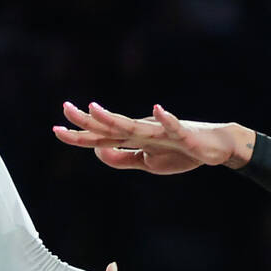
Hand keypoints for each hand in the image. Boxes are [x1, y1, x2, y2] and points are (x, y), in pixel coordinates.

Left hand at [53, 103, 252, 172]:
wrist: (214, 146)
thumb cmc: (181, 152)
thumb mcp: (146, 162)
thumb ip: (121, 158)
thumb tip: (96, 152)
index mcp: (134, 139)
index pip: (102, 137)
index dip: (80, 136)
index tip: (56, 129)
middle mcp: (143, 131)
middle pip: (111, 127)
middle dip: (88, 121)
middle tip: (64, 108)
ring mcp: (162, 131)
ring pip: (134, 125)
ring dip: (114, 118)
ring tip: (95, 109)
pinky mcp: (183, 134)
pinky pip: (173, 126)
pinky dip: (166, 119)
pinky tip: (158, 109)